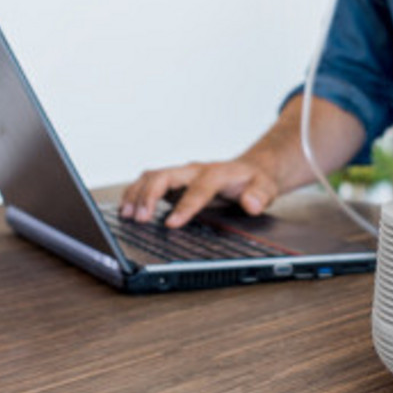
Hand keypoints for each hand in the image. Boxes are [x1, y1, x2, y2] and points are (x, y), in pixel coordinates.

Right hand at [119, 157, 279, 228]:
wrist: (251, 169)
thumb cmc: (255, 181)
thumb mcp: (267, 188)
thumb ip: (260, 195)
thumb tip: (251, 204)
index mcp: (217, 173)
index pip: (199, 187)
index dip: (185, 205)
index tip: (172, 223)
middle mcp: (195, 170)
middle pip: (166, 175)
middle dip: (150, 195)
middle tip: (139, 218)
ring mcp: (182, 175)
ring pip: (152, 176)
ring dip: (137, 194)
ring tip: (126, 215)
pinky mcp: (173, 182)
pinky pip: (149, 183)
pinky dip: (135, 194)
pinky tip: (126, 210)